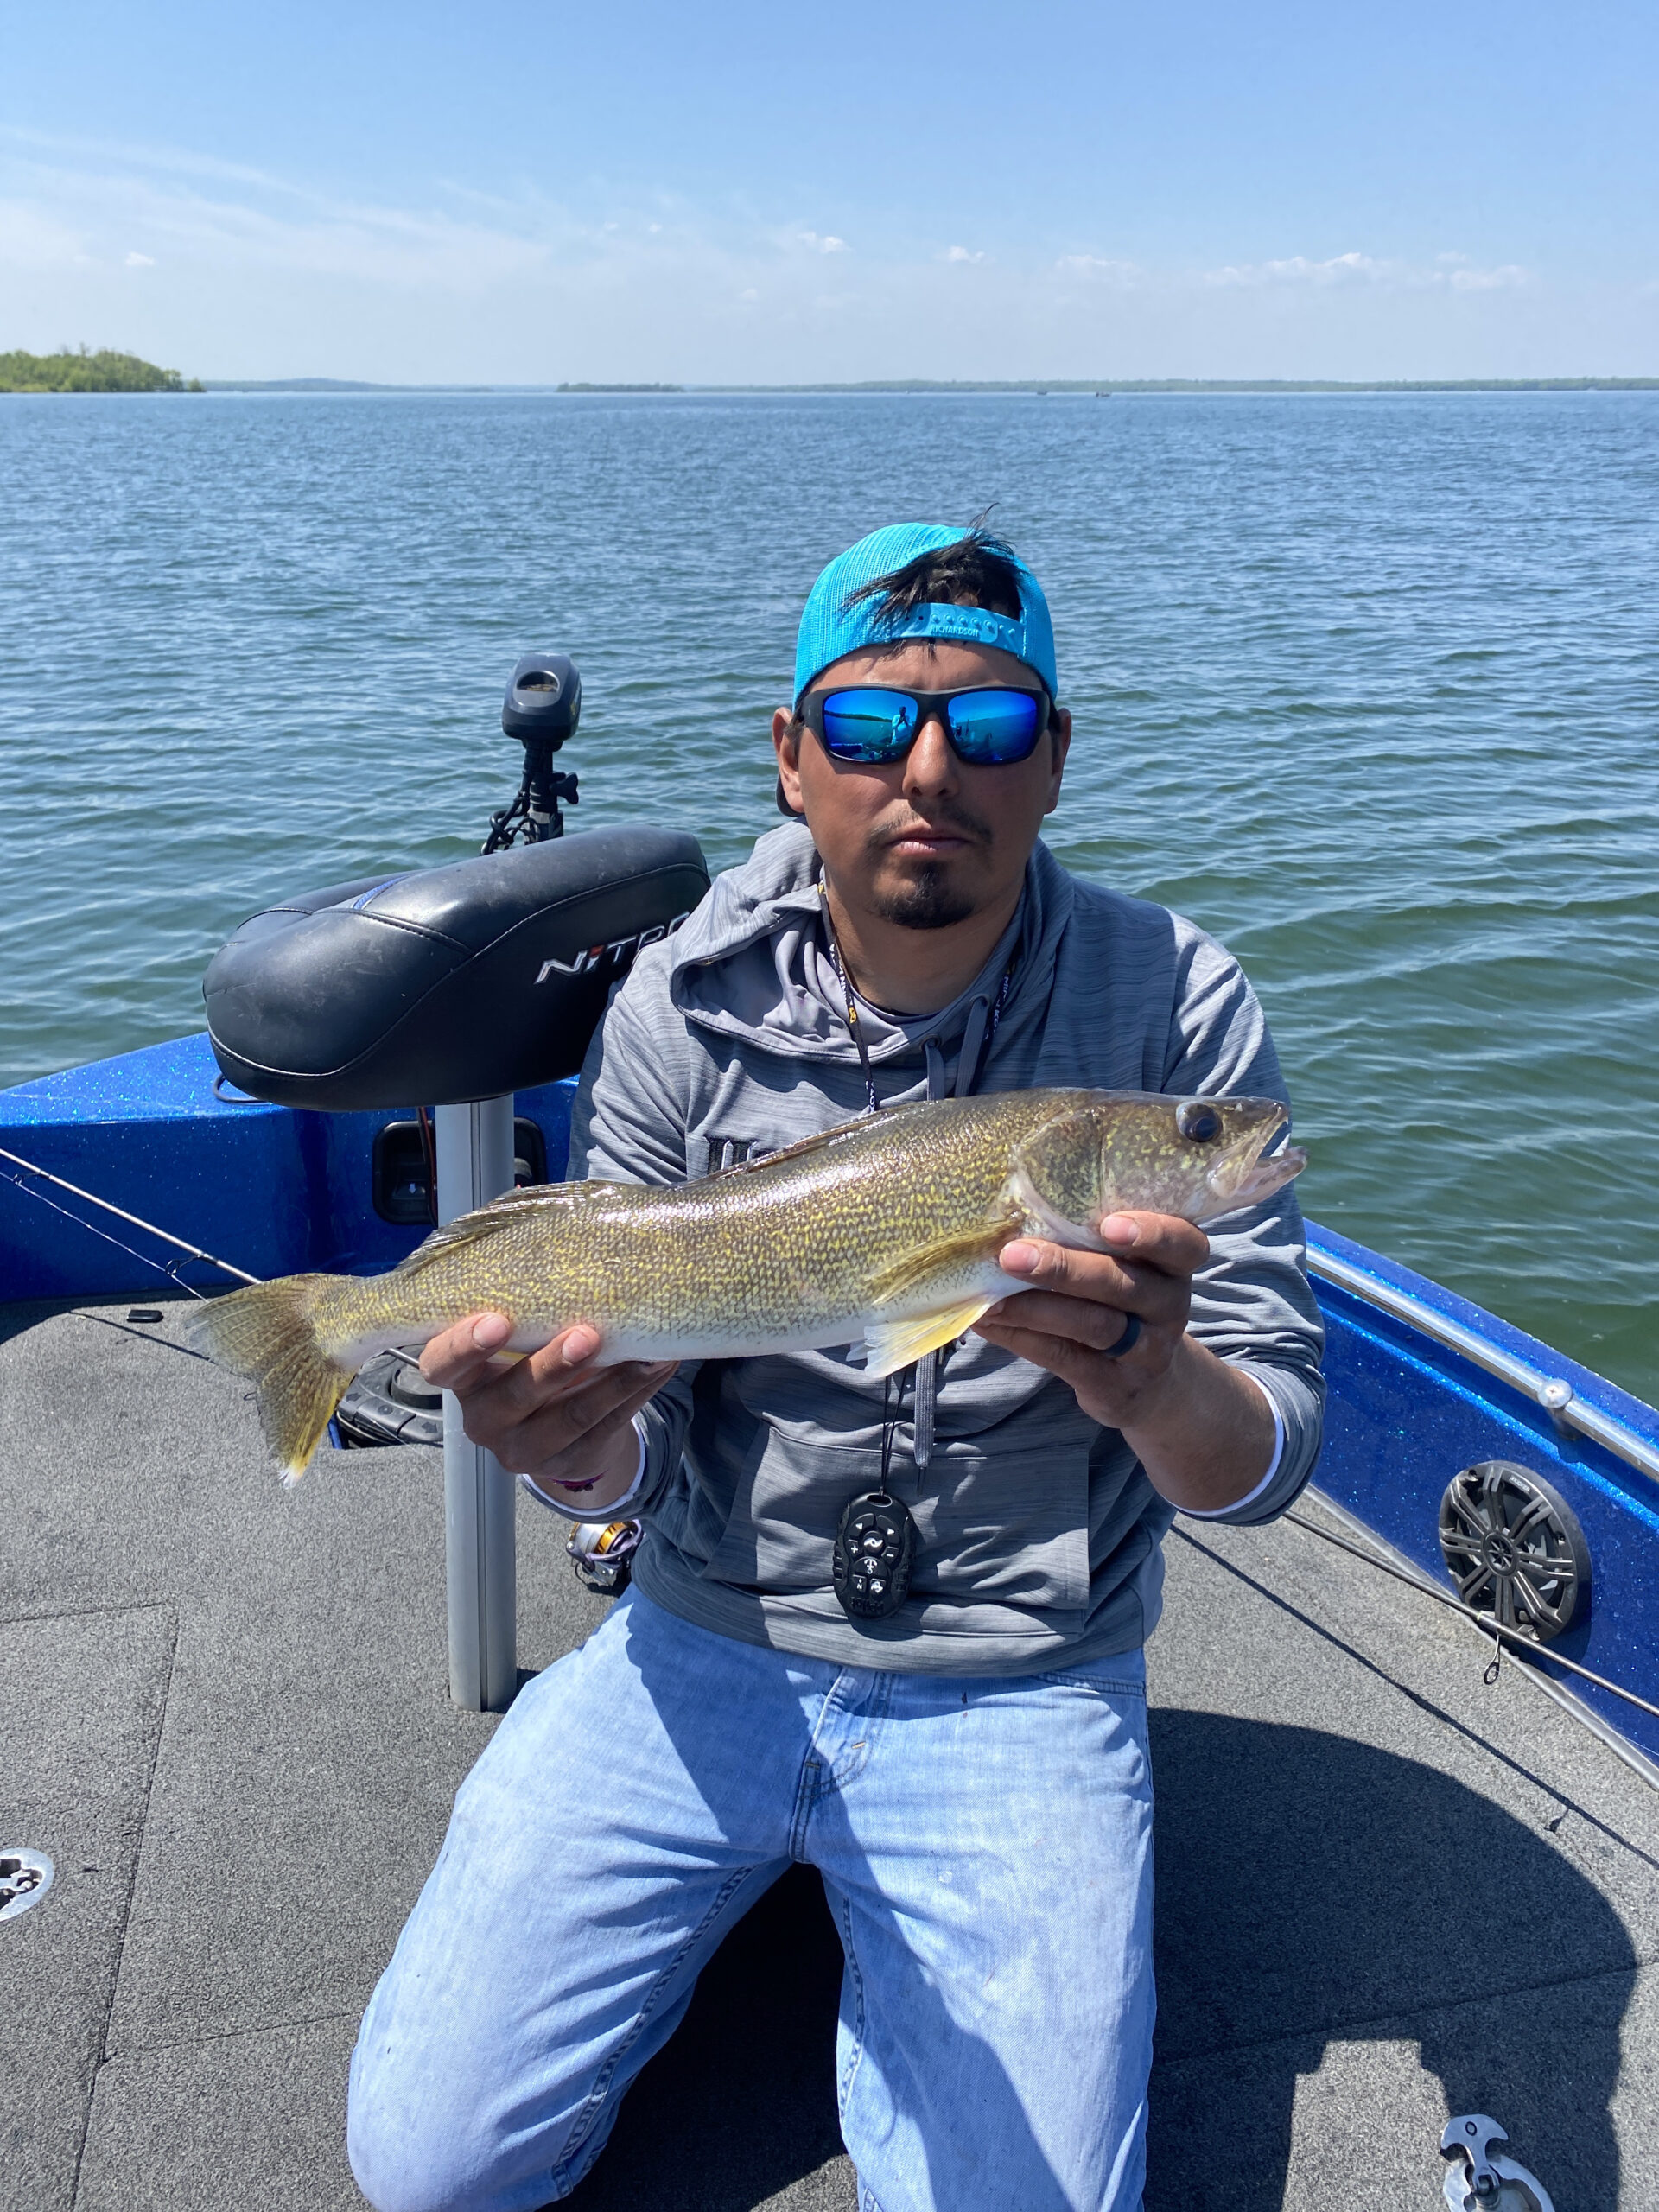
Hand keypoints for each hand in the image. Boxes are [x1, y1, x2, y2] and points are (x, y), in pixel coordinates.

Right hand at [420, 1314, 675, 1503]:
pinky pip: (607, 1427)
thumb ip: (524, 1306)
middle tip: (587, 1335)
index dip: (464, 1347)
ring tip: (646, 1354)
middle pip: (514, 1396)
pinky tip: (660, 1365)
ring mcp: (527, 1448)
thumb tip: (567, 1238)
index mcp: (464, 1380)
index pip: (442, 1367)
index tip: (497, 1320)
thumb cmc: (530, 1357)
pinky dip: (637, 1393)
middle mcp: (486, 1420)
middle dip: (552, 1365)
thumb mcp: (516, 1338)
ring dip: (612, 1383)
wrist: (560, 1429)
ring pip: (571, 1417)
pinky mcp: (571, 1462)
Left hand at [972, 1211, 1278, 1510]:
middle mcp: (1168, 1306)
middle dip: (1064, 1268)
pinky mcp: (1114, 1386)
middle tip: (1012, 1255)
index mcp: (1175, 1265)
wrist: (1148, 1384)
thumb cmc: (1122, 1303)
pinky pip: (1064, 1358)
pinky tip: (987, 1322)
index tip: (1109, 1224)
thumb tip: (1009, 1210)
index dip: (1152, 1233)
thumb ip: (1089, 1241)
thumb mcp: (1128, 1270)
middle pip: (1121, 1284)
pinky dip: (1021, 1338)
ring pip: (1092, 1325)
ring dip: (1034, 1308)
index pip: (1182, 1243)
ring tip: (990, 1298)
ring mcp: (1146, 1351)